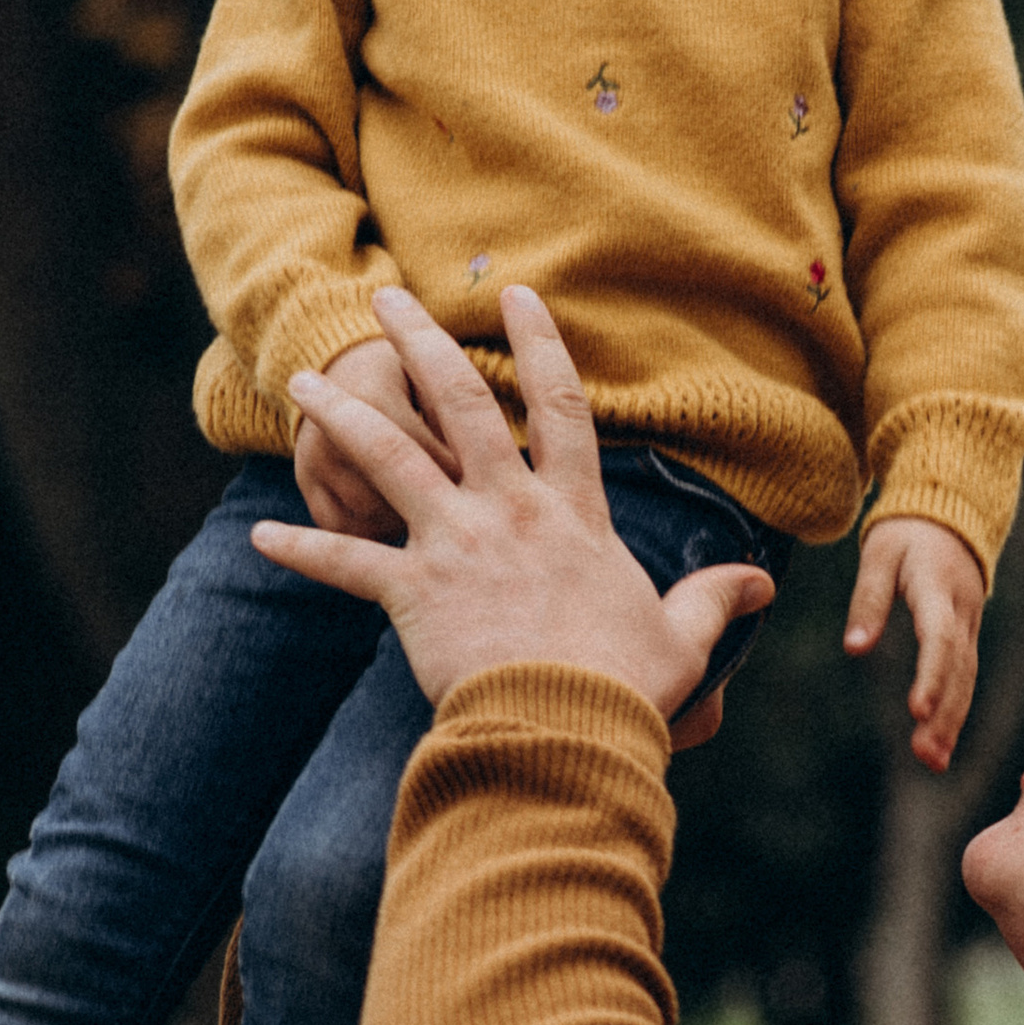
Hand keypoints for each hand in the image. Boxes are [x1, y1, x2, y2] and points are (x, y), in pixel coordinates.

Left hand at [253, 287, 775, 729]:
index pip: (561, 406)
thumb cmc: (626, 685)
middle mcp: (509, 509)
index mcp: (573, 512)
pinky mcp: (412, 592)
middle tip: (387, 301)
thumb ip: (716, 598)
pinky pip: (346, 563)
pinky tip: (259, 535)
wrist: (566, 730)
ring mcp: (455, 544)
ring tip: (302, 383)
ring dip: (341, 416)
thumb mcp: (681, 636)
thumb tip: (763, 582)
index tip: (517, 293)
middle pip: (457, 402)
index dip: (539, 343)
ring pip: (387, 457)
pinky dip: (303, 549)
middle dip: (420, 343)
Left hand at [845, 514, 984, 770]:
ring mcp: (970, 625)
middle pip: (958, 669)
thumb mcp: (879, 555)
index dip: (931, 675)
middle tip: (926, 755)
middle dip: (944, 713)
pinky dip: (955, 711)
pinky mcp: (967, 636)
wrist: (950, 513)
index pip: (940, 637)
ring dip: (952, 721)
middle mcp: (962, 612)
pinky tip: (940, 744)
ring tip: (933, 761)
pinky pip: (965, 677)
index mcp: (937, 588)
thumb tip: (855, 649)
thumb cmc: (906, 533)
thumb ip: (868, 601)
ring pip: (966, 678)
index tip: (916, 709)